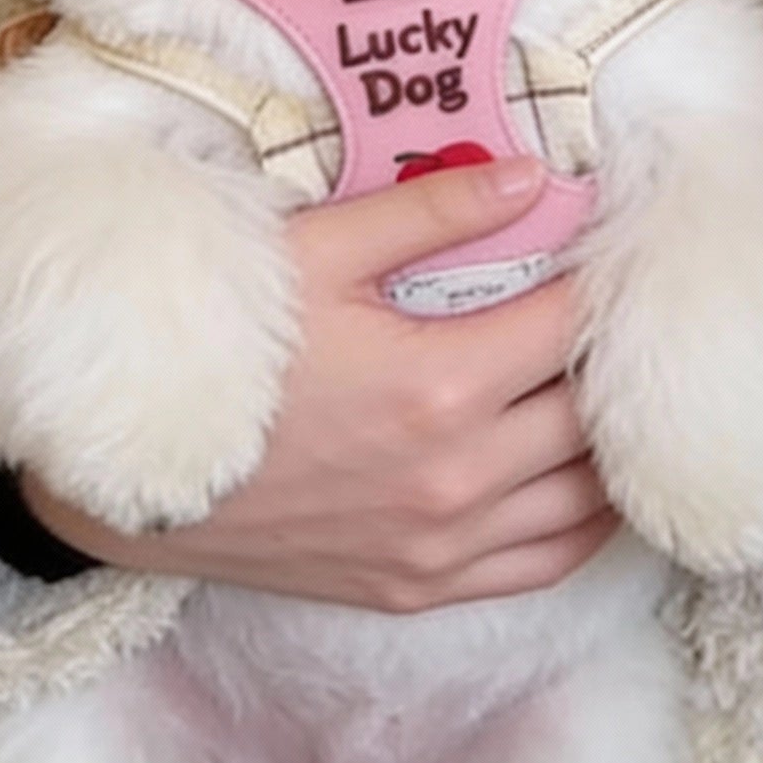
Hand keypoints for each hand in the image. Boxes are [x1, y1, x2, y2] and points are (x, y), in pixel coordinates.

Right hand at [20, 155, 620, 608]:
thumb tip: (535, 175)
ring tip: (620, 394)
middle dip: (615, 358)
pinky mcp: (421, 586)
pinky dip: (586, 523)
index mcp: (440, 385)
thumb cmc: (226, 355)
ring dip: (615, 444)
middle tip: (624, 317)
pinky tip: (595, 483)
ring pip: (587, 498)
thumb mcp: (315, 256)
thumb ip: (429, 211)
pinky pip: (546, 562)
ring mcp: (443, 542)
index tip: (613, 250)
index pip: (573, 325)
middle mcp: (459, 476)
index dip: (604, 280)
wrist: (138, 485)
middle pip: (594, 413)